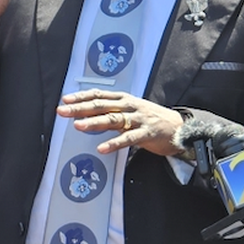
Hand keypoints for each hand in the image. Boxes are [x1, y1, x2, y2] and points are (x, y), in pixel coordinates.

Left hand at [58, 90, 186, 156]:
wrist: (181, 127)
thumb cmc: (151, 120)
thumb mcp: (131, 110)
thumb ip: (112, 111)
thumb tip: (87, 115)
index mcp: (124, 99)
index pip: (99, 95)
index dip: (81, 96)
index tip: (65, 99)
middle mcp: (129, 106)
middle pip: (101, 105)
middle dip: (80, 108)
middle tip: (62, 111)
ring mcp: (139, 119)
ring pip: (113, 119)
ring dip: (94, 123)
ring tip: (77, 126)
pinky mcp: (147, 133)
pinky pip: (128, 139)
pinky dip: (114, 143)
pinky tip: (102, 148)